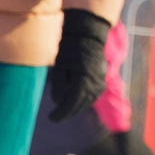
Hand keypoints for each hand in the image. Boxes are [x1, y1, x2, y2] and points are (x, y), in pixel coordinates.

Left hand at [46, 8, 112, 123]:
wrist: (89, 36)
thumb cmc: (70, 48)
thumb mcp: (59, 66)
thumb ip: (58, 85)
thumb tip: (58, 101)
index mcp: (83, 79)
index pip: (72, 102)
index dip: (61, 112)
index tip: (51, 118)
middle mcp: (95, 83)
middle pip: (80, 104)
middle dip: (67, 112)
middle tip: (55, 118)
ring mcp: (101, 82)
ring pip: (87, 102)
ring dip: (75, 108)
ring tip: (63, 112)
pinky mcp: (102, 81)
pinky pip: (92, 96)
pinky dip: (82, 101)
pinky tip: (74, 103)